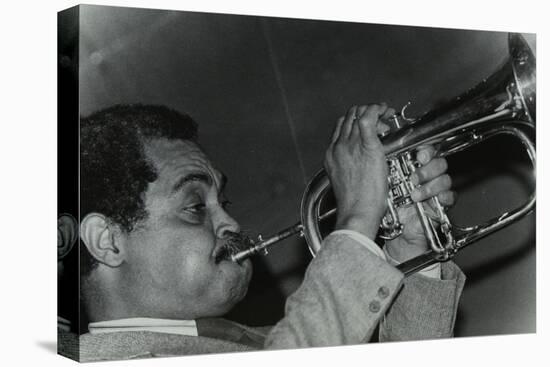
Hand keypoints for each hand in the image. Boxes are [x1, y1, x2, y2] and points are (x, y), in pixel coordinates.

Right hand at [324, 103, 393, 239]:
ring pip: (358, 113)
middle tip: (380, 119)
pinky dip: (378, 109)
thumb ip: (350, 167)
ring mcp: (350, 145)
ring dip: (374, 110)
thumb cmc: (355, 204)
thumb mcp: (345, 182)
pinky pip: (369, 117)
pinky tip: (386, 111)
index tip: (369, 124)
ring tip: (386, 116)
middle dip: (365, 112)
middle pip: (348, 117)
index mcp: (331, 155)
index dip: (355, 121)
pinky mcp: (367, 146)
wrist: (356, 212)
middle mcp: (338, 147)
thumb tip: (362, 163)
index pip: (340, 127)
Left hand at [384, 146, 455, 261]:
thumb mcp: (385, 184)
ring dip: (430, 186)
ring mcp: (436, 190)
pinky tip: (434, 200)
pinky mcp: (442, 205)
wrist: (396, 231)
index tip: (419, 156)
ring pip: (445, 179)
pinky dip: (444, 197)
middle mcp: (428, 177)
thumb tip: (379, 151)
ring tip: (415, 196)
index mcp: (415, 168)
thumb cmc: (390, 206)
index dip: (427, 152)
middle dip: (427, 170)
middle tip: (413, 179)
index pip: (427, 152)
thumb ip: (386, 168)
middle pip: (439, 164)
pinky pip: (451, 197)